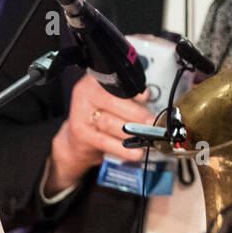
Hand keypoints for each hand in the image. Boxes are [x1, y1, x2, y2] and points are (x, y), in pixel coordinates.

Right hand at [46, 73, 155, 194]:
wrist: (75, 139)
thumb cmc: (100, 115)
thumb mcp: (113, 99)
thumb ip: (130, 97)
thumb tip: (155, 103)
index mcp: (96, 80)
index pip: (115, 82)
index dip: (132, 90)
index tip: (148, 96)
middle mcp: (86, 94)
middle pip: (114, 102)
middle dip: (138, 114)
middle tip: (154, 123)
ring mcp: (81, 114)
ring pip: (110, 123)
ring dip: (133, 132)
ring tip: (149, 138)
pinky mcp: (81, 134)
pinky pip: (105, 141)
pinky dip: (123, 148)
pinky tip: (136, 152)